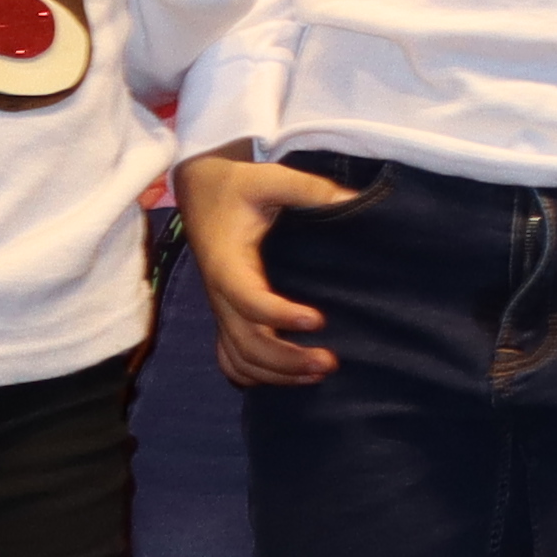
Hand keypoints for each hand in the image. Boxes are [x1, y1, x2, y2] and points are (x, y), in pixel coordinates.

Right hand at [173, 145, 351, 382]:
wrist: (201, 189)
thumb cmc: (237, 186)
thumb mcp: (270, 178)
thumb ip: (309, 190)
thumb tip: (355, 202)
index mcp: (227, 263)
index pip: (248, 300)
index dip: (280, 315)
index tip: (318, 321)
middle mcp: (220, 293)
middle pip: (246, 342)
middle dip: (286, 359)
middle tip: (330, 361)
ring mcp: (221, 309)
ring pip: (239, 359)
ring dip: (277, 373)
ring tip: (319, 373)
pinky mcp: (227, 315)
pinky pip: (232, 358)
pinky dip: (255, 375)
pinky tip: (288, 378)